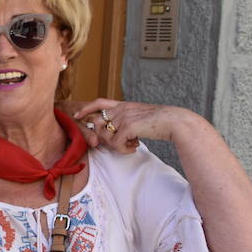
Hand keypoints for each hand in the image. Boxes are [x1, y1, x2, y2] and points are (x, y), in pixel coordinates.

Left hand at [71, 99, 199, 153]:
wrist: (174, 121)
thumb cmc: (160, 122)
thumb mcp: (140, 116)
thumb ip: (127, 120)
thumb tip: (116, 132)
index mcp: (124, 104)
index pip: (99, 102)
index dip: (86, 109)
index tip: (77, 116)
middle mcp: (121, 109)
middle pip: (98, 123)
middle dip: (103, 137)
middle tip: (121, 143)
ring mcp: (123, 117)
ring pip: (106, 136)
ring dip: (117, 145)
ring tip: (132, 145)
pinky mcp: (127, 127)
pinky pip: (116, 144)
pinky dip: (124, 150)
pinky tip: (135, 147)